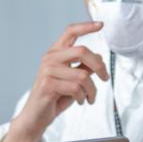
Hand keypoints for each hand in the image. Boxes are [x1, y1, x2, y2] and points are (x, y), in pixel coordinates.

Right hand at [4, 21, 107, 141]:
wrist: (36, 116)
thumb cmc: (55, 97)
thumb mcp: (73, 80)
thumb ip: (84, 67)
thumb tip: (99, 58)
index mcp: (56, 53)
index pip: (70, 32)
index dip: (86, 26)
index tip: (101, 25)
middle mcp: (50, 58)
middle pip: (82, 51)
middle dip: (99, 66)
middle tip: (105, 78)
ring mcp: (47, 70)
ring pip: (82, 75)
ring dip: (92, 90)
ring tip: (89, 98)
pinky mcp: (47, 84)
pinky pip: (76, 88)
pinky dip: (83, 97)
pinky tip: (81, 101)